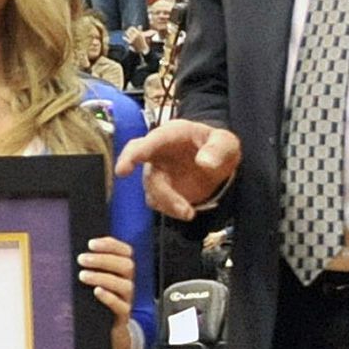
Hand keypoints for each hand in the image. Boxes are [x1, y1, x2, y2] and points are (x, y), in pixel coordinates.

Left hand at [78, 233, 137, 348]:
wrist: (104, 327)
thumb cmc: (94, 298)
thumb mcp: (93, 279)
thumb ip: (88, 266)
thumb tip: (65, 250)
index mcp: (123, 270)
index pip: (126, 251)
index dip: (111, 245)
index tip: (91, 243)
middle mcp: (128, 282)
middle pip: (126, 266)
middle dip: (103, 260)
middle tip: (82, 259)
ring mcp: (127, 299)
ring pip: (125, 285)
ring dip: (103, 277)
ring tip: (82, 275)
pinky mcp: (122, 315)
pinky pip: (121, 306)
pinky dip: (109, 297)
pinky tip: (96, 291)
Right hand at [118, 116, 240, 218]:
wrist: (219, 161)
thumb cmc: (218, 145)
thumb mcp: (226, 143)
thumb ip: (217, 149)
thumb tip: (204, 163)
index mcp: (171, 135)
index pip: (148, 143)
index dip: (133, 155)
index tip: (122, 170)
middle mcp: (158, 153)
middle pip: (142, 165)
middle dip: (141, 177)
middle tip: (138, 187)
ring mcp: (158, 172)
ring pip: (152, 190)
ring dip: (167, 203)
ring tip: (189, 213)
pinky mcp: (162, 190)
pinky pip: (159, 203)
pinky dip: (170, 210)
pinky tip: (186, 212)